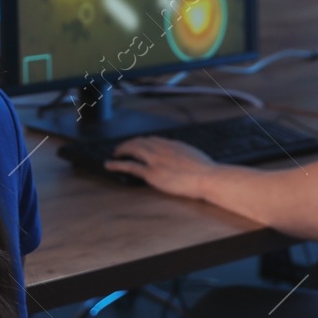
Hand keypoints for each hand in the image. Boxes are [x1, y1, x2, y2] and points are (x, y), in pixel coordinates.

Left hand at [103, 137, 217, 198]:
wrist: (208, 177)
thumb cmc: (207, 171)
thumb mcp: (194, 156)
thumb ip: (182, 154)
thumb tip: (179, 156)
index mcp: (172, 144)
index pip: (152, 140)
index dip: (142, 142)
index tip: (138, 144)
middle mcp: (161, 148)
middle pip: (139, 142)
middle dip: (129, 144)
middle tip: (121, 147)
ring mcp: (155, 160)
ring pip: (132, 150)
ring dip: (121, 150)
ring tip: (115, 153)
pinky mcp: (151, 173)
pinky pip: (129, 166)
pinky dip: (117, 164)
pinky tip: (109, 164)